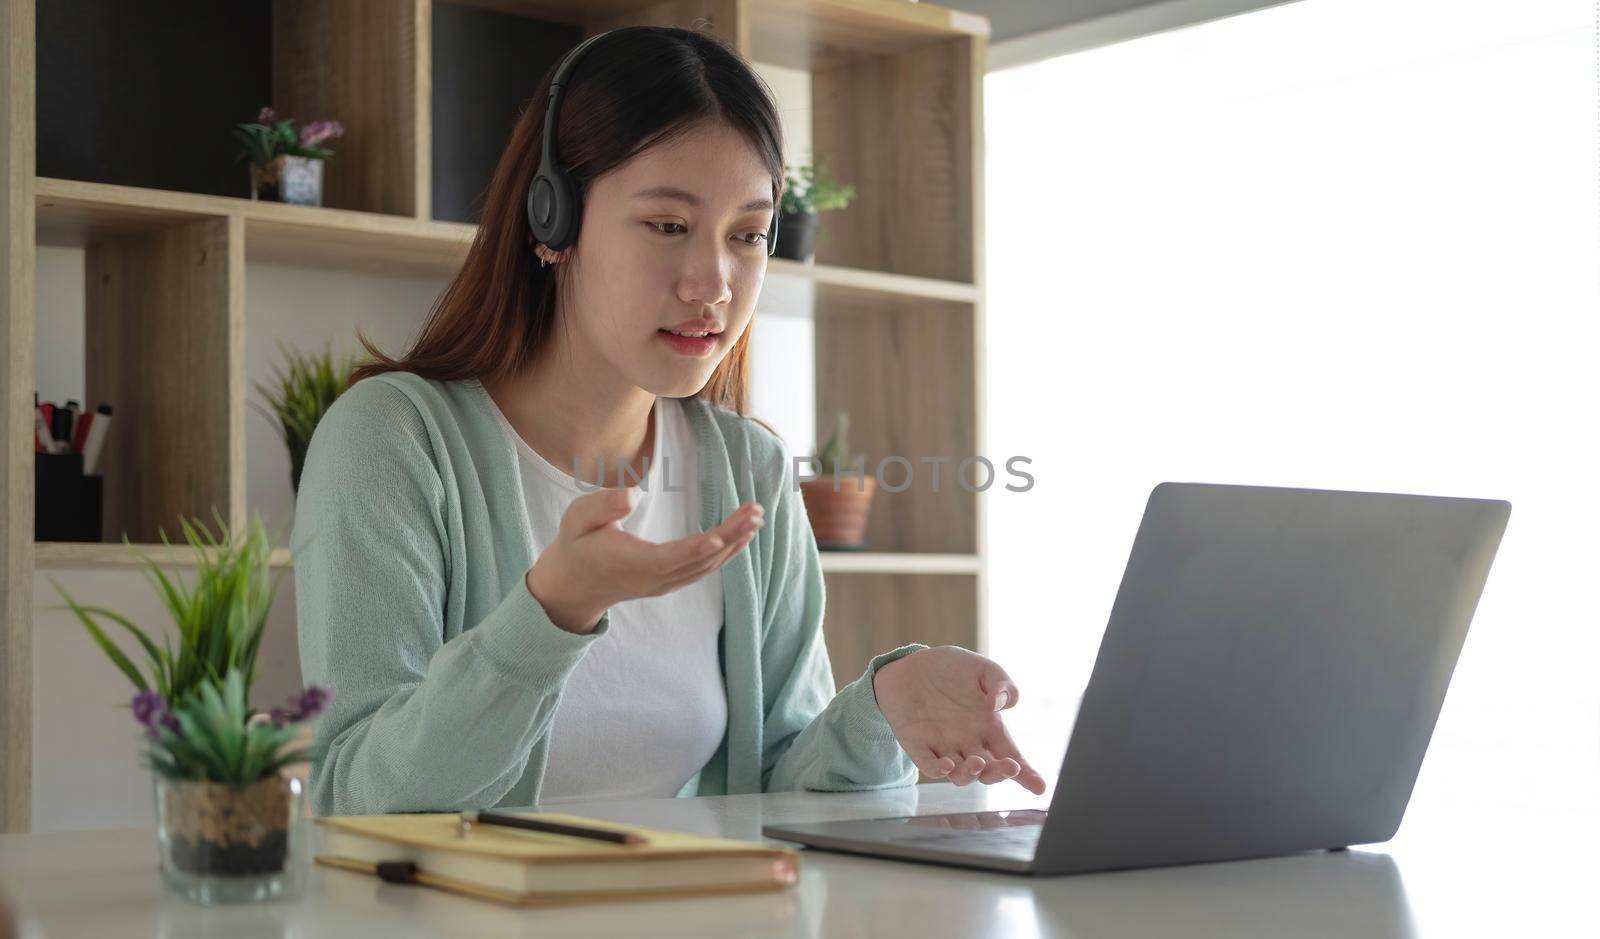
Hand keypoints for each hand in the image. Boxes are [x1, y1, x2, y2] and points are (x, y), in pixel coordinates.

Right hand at [527, 487, 763, 633]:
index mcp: (631, 563)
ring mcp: (664, 583)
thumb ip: (601, 506)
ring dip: (734, 543)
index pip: (669, 558)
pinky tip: (741, 537)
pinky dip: (726, 553)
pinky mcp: (670, 581)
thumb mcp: (577, 518)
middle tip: (754, 512)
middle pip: (699, 560)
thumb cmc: (576, 544)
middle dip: (729, 536)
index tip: (720, 537)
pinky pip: (704, 569)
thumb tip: (629, 495)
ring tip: (755, 518)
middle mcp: (654, 578)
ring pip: (706, 566)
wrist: (573, 583)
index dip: (696, 549)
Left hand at [872, 646, 1047, 794]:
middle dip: (1000, 774)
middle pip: (988, 771)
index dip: (1026, 774)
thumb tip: (1000, 706)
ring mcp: (944, 746)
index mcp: (988, 727)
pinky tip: (946, 764)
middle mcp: (969, 742)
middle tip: (1010, 767)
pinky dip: (939, 770)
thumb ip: (1001, 684)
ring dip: (970, 774)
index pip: (1011, 755)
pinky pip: (929, 766)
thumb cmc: (952, 668)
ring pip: (961, 775)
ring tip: (976, 763)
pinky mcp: (918, 745)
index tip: (1040, 787)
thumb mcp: (983, 669)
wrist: (912, 664)